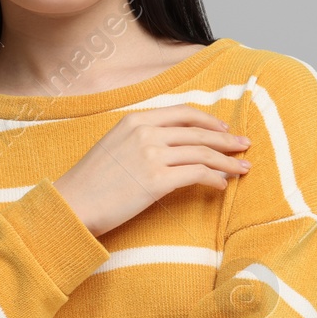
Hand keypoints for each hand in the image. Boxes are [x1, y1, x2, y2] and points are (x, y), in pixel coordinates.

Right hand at [54, 105, 250, 235]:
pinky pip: (196, 174)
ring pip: (202, 152)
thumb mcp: (113, 145)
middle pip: (198, 132)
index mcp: (135, 120)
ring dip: (227, 161)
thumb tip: (169, 143)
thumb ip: (139, 137)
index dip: (208, 120)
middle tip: (244, 146)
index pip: (182, 113)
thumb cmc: (89, 181)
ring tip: (243, 168)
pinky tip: (221, 184)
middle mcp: (145, 133)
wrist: (72, 204)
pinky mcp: (156, 181)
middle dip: (226, 139)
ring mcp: (151, 156)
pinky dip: (214, 178)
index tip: (223, 128)